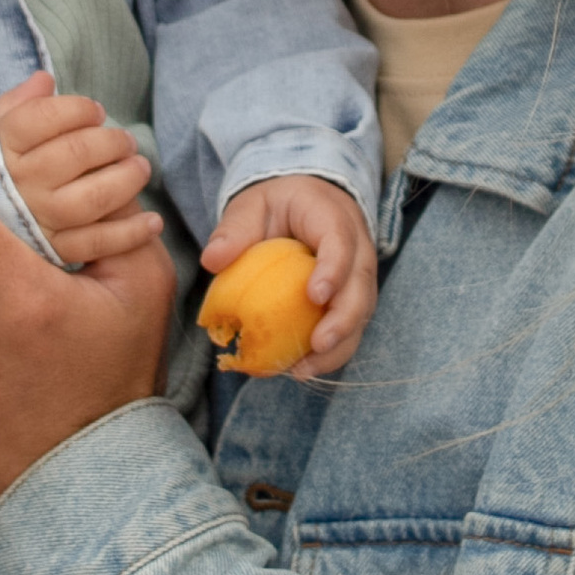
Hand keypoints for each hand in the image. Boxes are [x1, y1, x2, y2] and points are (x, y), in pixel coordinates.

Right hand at [0, 71, 161, 266]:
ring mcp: (38, 219)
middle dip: (110, 141)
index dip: (78, 109)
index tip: (96, 112)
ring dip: (125, 181)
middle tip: (126, 140)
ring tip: (140, 168)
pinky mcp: (55, 251)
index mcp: (3, 148)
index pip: (42, 117)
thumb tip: (45, 80)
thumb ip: (19, 104)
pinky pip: (96, 243)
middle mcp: (20, 184)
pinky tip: (154, 222)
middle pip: (75, 154)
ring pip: (91, 199)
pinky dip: (130, 233)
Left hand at [197, 174, 379, 373]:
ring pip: (362, 312)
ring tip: (304, 369)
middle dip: (344, 319)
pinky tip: (302, 368)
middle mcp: (356, 247)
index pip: (340, 242)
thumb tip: (212, 260)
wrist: (307, 204)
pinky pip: (350, 328)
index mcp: (332, 217)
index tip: (315, 296)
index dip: (333, 269)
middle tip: (318, 344)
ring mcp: (359, 275)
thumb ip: (235, 229)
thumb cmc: (277, 205)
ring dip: (339, 346)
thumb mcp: (252, 206)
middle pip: (361, 285)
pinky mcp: (354, 298)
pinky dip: (331, 352)